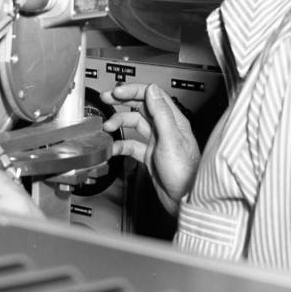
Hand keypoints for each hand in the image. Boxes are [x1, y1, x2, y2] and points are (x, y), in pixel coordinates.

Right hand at [102, 83, 200, 214]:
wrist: (184, 201)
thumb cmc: (184, 173)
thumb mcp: (171, 140)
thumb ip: (161, 114)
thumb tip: (152, 90)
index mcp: (173, 121)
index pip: (152, 96)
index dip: (133, 91)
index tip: (117, 92)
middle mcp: (164, 129)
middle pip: (141, 107)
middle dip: (122, 101)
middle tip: (106, 98)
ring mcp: (156, 142)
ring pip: (133, 125)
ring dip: (119, 123)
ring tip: (107, 128)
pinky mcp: (149, 156)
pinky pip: (131, 145)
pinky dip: (120, 144)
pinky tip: (113, 148)